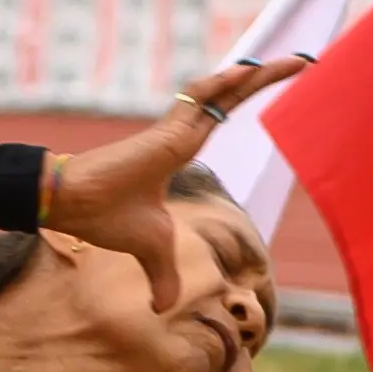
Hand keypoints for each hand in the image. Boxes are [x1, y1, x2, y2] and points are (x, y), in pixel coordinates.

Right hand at [45, 57, 307, 311]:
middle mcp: (181, 132)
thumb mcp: (150, 251)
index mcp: (179, 147)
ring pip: (222, 91)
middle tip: (300, 61)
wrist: (72, 205)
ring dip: (257, 75)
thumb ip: (162, 275)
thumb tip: (161, 309)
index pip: (222, 114)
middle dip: (264, 78)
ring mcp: (173, 129)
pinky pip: (200, 99)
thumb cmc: (106, 218)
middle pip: (230, 96)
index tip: (273, 85)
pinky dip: (225, 84)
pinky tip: (250, 70)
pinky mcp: (166, 132)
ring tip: (293, 61)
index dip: (247, 97)